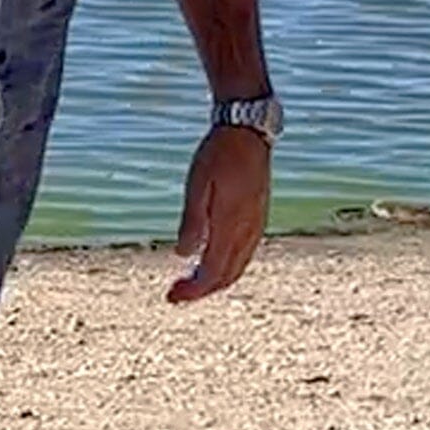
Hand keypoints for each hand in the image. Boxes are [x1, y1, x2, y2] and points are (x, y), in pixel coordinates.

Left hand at [168, 122, 270, 303]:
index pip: (212, 273)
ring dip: (214, 281)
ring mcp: (256, 226)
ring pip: (237, 268)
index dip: (192, 291)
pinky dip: (227, 267)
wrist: (248, 132)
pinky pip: (244, 255)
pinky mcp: (258, 219)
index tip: (171, 297)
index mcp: (231, 226)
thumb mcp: (197, 186)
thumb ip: (192, 223)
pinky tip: (212, 261)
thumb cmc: (218, 154)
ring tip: (190, 282)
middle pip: (226, 277)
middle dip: (201, 290)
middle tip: (176, 294)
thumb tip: (182, 255)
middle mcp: (248, 232)